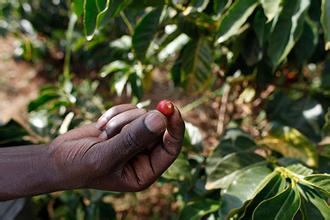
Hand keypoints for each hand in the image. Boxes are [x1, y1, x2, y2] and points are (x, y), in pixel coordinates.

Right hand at [49, 104, 184, 191]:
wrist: (58, 159)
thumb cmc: (79, 167)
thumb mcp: (105, 156)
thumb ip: (132, 139)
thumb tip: (160, 119)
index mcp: (146, 171)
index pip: (171, 148)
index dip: (174, 127)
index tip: (168, 108)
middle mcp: (144, 155)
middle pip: (158, 127)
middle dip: (133, 124)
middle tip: (112, 131)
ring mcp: (135, 138)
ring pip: (143, 114)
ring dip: (121, 119)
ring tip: (103, 135)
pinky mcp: (125, 125)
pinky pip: (130, 108)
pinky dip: (115, 112)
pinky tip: (100, 126)